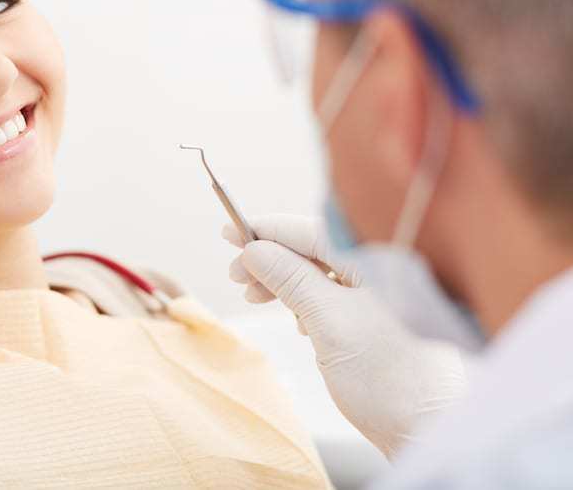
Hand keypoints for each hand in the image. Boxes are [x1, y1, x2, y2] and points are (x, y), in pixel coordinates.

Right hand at [223, 214, 466, 457]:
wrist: (432, 431)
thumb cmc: (390, 378)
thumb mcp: (328, 322)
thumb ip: (291, 278)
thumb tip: (255, 249)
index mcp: (379, 258)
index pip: (311, 230)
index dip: (266, 231)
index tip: (230, 232)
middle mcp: (384, 267)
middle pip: (315, 249)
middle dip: (271, 260)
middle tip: (236, 276)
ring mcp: (384, 293)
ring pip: (321, 272)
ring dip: (284, 281)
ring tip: (256, 297)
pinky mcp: (381, 317)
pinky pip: (335, 293)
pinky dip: (307, 299)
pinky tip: (294, 317)